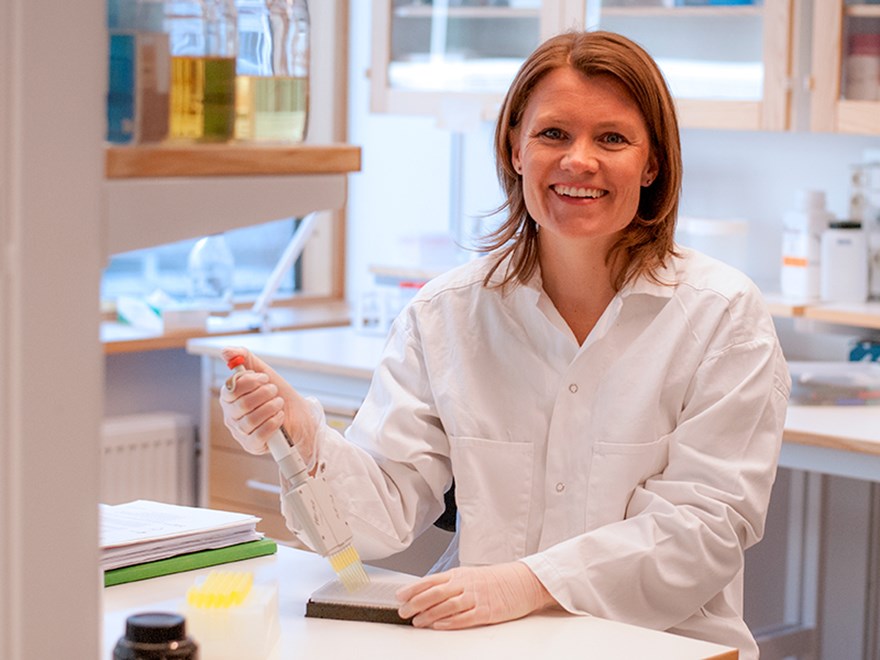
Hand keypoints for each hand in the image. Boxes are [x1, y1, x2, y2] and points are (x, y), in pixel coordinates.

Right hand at [219, 347, 318, 463]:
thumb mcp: (264, 372)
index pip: (230, 389)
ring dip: (271, 408)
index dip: (250, 382)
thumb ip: (244, 359)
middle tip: (274, 392)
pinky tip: (279, 418)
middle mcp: (231, 416)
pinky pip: (258, 435)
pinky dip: (272, 423)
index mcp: (230, 398)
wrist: (301, 417)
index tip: (265, 378)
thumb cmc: (280, 396)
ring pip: (250, 420)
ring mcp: (240, 432)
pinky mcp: (252, 445)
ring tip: (279, 404)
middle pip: (242, 404)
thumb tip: (225, 351)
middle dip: (264, 394)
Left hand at [396, 562, 555, 629]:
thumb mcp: (470, 576)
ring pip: (447, 606)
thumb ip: (451, 583)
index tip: (400, 596)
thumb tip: (428, 592)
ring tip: (417, 622)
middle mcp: (465, 584)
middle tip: (404, 611)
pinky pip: (465, 617)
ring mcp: (476, 597)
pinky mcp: (487, 611)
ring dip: (429, 615)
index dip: (413, 589)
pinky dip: (450, 622)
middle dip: (416, 603)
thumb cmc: (496, 580)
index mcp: (459, 574)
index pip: (431, 580)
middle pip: (435, 593)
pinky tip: (439, 626)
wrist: (523, 582)